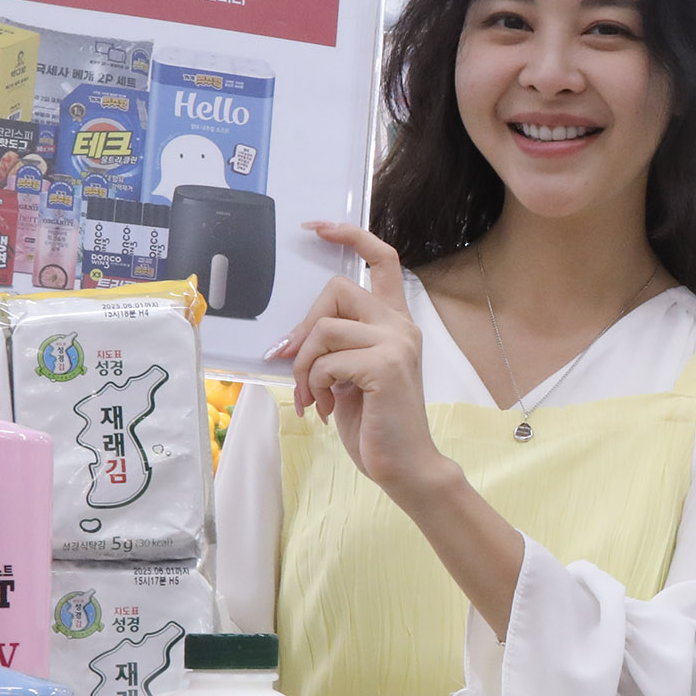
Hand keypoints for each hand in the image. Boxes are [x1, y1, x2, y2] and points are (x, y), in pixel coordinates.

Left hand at [277, 222, 452, 498]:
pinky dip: (313, 386)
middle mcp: (401, 326)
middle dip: (304, 328)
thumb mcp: (348, 376)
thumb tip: (289, 342)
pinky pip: (326, 361)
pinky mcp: (384, 366)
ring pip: (324, 329)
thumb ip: (333, 348)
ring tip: (309, 396)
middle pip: (337, 289)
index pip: (383, 259)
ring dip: (303, 366)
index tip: (317, 228)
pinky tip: (323, 408)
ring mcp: (396, 344)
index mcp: (396, 323)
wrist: (405, 467)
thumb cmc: (376, 425)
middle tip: (292, 363)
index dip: (350, 236)